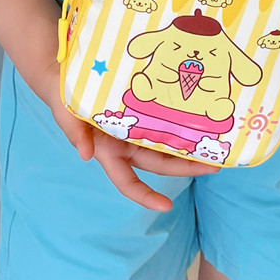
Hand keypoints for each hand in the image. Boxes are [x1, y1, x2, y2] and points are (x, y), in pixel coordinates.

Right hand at [45, 68, 218, 211]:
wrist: (64, 73)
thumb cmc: (63, 98)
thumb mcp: (65, 115)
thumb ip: (74, 134)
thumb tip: (86, 157)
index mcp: (107, 152)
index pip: (128, 182)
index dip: (146, 196)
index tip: (167, 206)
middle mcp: (125, 144)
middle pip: (160, 162)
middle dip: (187, 167)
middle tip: (215, 166)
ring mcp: (136, 127)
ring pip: (168, 143)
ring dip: (191, 147)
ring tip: (217, 147)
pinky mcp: (142, 109)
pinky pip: (165, 119)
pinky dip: (181, 122)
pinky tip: (201, 119)